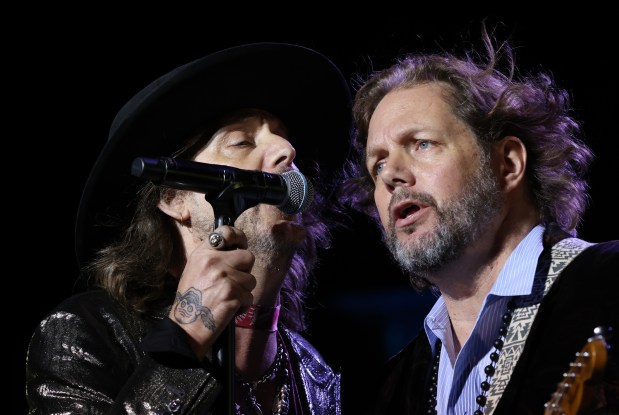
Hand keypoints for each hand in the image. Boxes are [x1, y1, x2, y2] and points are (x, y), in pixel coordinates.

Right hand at [170, 225, 256, 358]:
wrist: (186, 327)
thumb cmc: (191, 301)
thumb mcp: (195, 270)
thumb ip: (213, 258)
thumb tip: (236, 250)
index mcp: (202, 253)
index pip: (226, 233)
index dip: (239, 237)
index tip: (242, 245)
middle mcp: (213, 261)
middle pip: (248, 256)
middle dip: (245, 270)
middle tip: (234, 281)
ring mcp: (223, 277)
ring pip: (251, 279)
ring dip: (244, 291)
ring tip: (228, 297)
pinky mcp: (232, 293)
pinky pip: (249, 296)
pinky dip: (243, 305)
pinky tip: (229, 308)